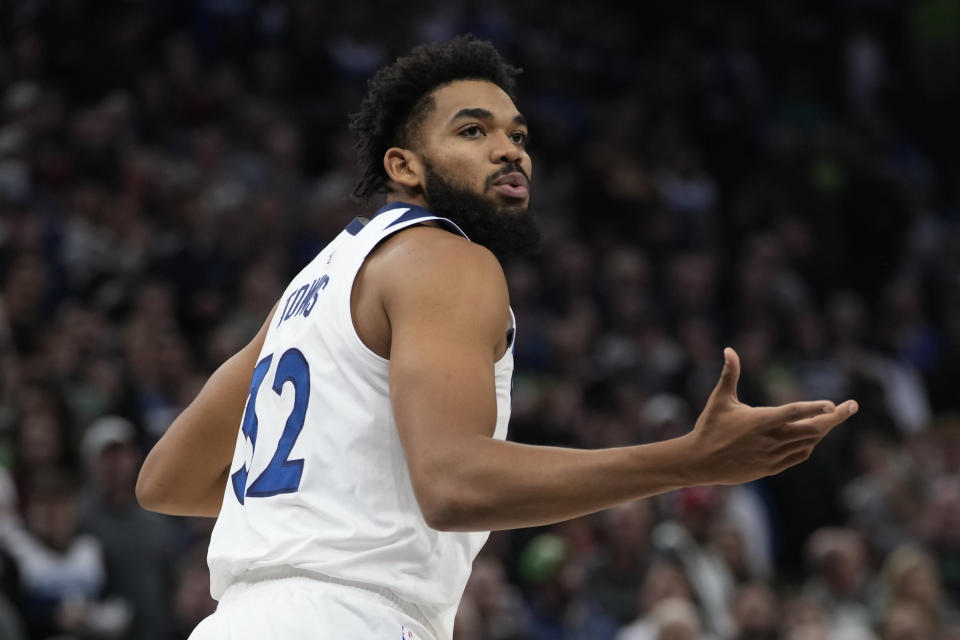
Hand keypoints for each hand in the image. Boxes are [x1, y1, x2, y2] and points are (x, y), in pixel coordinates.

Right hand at [685, 347, 857, 485]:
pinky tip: (813, 436)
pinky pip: (799, 456)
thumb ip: (730, 374)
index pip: (794, 413)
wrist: (700, 462)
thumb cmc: (709, 427)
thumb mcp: (719, 399)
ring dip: (823, 430)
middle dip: (834, 417)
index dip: (815, 408)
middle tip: (851, 406)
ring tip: (833, 417)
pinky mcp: (771, 467)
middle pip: (812, 430)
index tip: (834, 404)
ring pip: (809, 443)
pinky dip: (809, 445)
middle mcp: (770, 439)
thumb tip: (729, 350)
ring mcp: (773, 456)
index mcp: (760, 421)